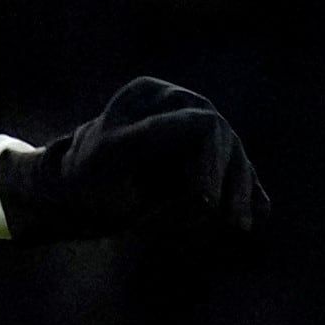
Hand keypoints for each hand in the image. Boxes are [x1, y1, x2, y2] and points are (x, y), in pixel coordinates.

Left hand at [0, 76, 268, 243]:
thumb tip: (205, 120)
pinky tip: (258, 215)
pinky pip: (232, 171)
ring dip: (241, 192)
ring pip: (233, 157)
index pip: (201, 127)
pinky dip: (246, 192)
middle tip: (229, 224)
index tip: (204, 203)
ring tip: (240, 228)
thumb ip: (149, 137)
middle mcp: (177, 104)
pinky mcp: (203, 155)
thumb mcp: (108, 158)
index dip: (210, 166)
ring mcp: (192, 128)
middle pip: (223, 141)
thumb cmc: (81, 176)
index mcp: (148, 95)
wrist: (66, 195)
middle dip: (228, 183)